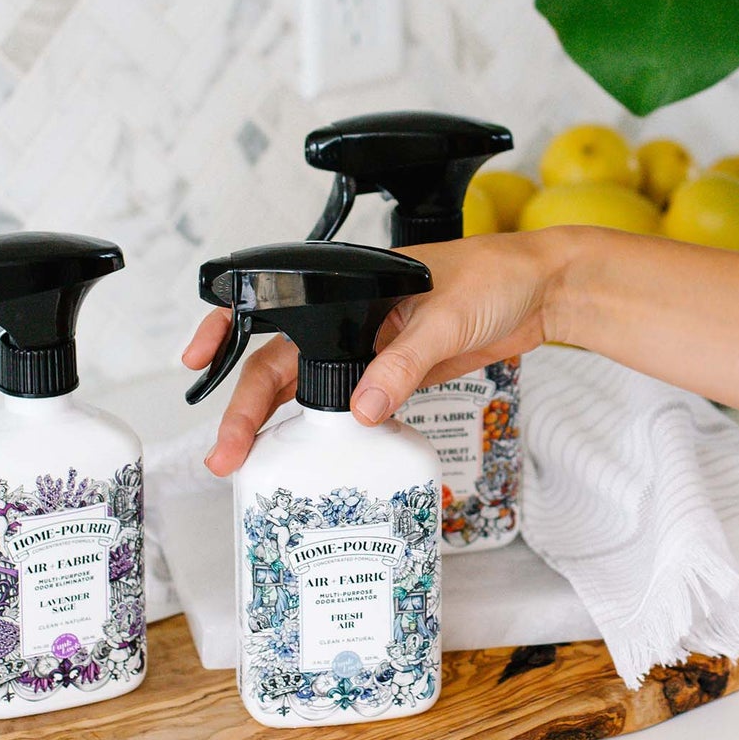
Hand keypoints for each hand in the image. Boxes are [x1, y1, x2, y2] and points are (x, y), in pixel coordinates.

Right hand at [182, 231, 570, 474]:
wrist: (542, 291)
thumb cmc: (496, 277)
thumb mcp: (446, 316)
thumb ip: (402, 362)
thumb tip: (361, 408)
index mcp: (350, 286)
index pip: (276, 310)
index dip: (228, 335)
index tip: (197, 362)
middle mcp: (350, 314)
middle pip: (281, 363)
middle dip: (248, 407)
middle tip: (227, 452)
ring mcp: (370, 346)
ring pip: (308, 388)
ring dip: (279, 424)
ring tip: (252, 462)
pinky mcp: (395, 373)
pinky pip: (349, 403)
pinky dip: (330, 429)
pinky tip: (317, 456)